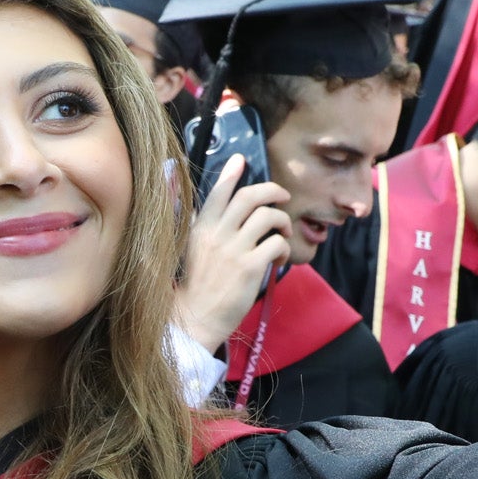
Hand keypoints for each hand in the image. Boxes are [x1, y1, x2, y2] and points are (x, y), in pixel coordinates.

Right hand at [173, 155, 292, 355]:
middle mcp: (217, 234)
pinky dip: (285, 248)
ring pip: (268, 217)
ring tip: (284, 234)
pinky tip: (281, 259)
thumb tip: (210, 207)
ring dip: (283, 221)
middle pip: (250, 196)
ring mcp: (234, 249)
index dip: (231, 173)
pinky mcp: (250, 267)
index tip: (241, 160)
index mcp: (201, 228)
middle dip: (272, 191)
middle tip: (283, 198)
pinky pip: (277, 244)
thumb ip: (202, 227)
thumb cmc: (197, 286)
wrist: (196, 318)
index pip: (218, 192)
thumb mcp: (192, 249)